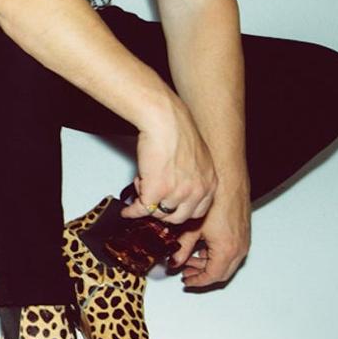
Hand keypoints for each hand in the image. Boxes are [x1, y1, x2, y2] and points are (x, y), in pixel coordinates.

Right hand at [123, 98, 217, 225]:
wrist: (165, 121)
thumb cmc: (177, 130)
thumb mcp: (197, 156)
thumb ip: (193, 174)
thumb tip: (179, 180)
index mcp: (209, 183)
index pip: (198, 212)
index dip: (180, 211)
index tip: (170, 209)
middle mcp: (197, 191)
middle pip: (178, 217)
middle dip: (163, 211)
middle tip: (153, 202)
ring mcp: (177, 193)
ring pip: (158, 213)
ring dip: (147, 203)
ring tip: (140, 188)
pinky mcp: (157, 191)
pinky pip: (142, 208)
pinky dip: (132, 211)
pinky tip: (127, 211)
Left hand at [171, 181, 250, 288]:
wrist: (229, 181)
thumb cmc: (214, 200)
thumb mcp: (192, 227)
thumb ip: (182, 247)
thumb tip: (173, 261)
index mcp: (227, 250)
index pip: (212, 276)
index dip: (198, 281)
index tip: (186, 281)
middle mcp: (239, 249)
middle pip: (221, 273)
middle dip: (202, 274)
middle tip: (186, 272)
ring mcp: (243, 242)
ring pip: (226, 263)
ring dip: (208, 264)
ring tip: (189, 259)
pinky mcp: (243, 234)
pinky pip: (231, 252)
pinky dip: (216, 255)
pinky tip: (201, 247)